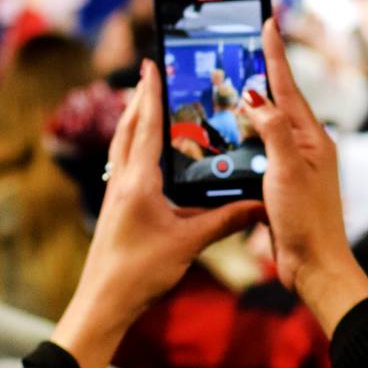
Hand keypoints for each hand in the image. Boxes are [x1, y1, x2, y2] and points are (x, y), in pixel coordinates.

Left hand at [51, 61, 261, 367]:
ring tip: (146, 102)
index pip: (146, 128)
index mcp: (139, 182)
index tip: (153, 66)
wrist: (106, 301)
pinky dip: (134, 147)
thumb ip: (225, 220)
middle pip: (128, 129)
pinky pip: (125, 165)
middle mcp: (123, 182)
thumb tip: (260, 204)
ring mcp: (117, 194)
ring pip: (123, 146)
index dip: (151, 95)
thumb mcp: (190, 243)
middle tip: (151, 74)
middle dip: (140, 99)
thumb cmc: (141, 272)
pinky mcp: (118, 208)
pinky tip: (146, 152)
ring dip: (134, 121)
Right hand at [245, 19, 367, 335]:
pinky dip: (242, 139)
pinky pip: (258, 152)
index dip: (275, 55)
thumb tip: (258, 98)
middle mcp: (306, 149)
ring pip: (265, 127)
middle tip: (241, 44)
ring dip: (246, 105)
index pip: (288, 88)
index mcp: (313, 140)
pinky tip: (227, 133)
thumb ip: (274, 131)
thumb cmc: (308, 221)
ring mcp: (293, 167)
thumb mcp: (288, 171)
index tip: (269, 22)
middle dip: (259, 73)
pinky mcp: (280, 186)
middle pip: (277, 102)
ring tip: (226, 81)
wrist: (314, 267)